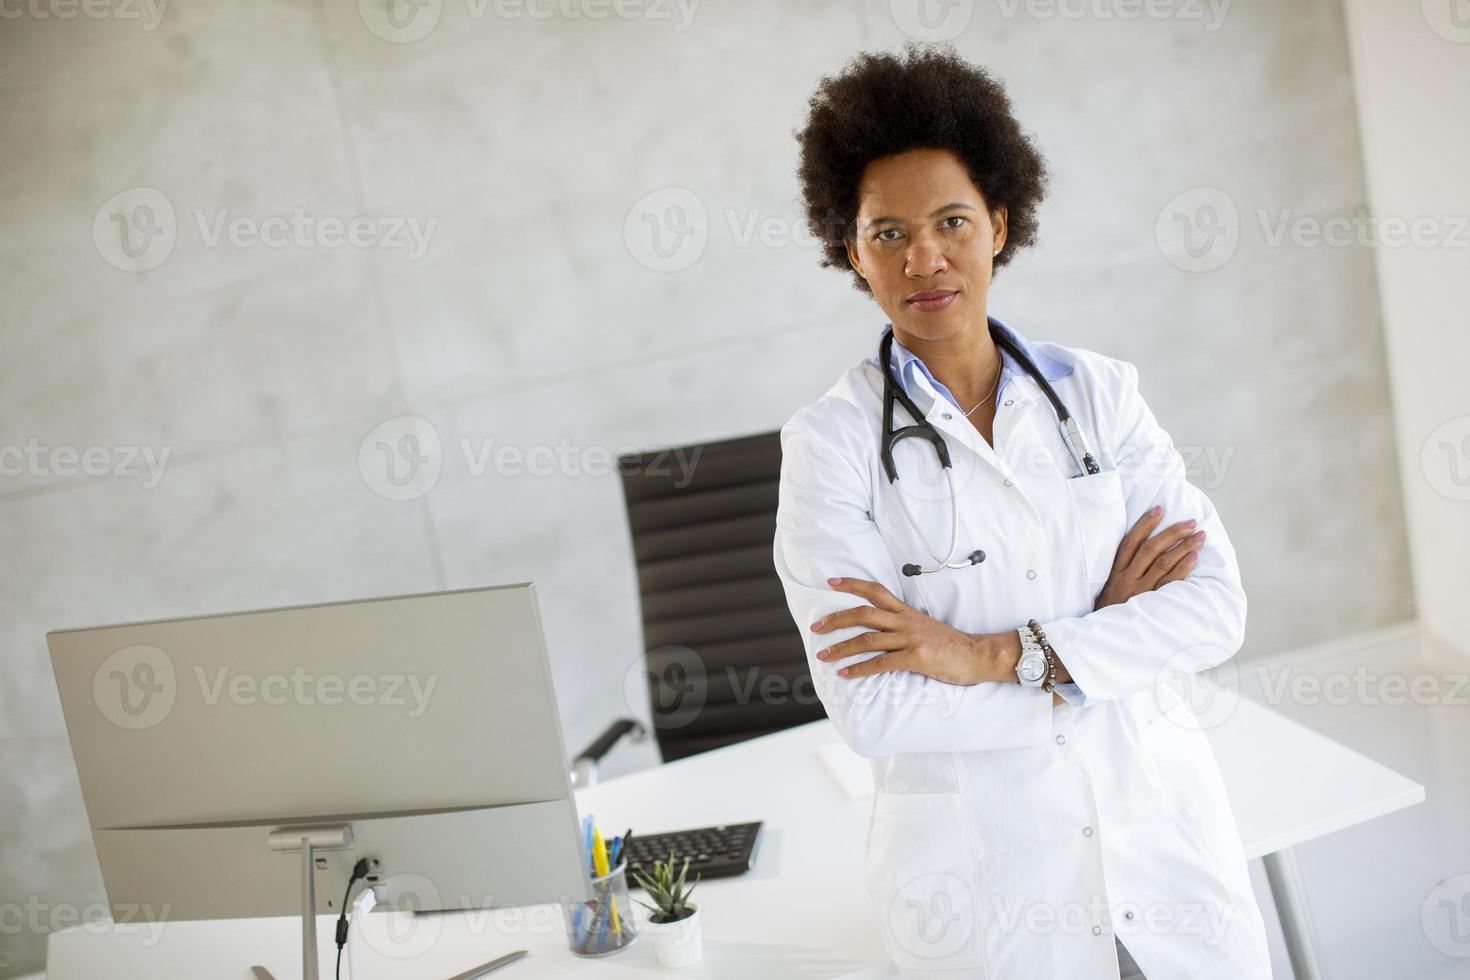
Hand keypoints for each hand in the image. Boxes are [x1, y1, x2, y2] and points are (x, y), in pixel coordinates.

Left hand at [810, 577, 993, 684]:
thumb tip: (882, 632)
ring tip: (823, 654)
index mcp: (907, 612)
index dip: (852, 584)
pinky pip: (880, 663)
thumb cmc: (952, 645)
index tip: (831, 581)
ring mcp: (910, 639)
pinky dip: (859, 668)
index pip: (875, 591)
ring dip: (841, 647)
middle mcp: (905, 622)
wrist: (978, 655)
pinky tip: (845, 673)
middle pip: (863, 613)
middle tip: (816, 627)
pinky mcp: (915, 657)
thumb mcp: (926, 628)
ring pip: (867, 639)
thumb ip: (904, 627)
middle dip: (836, 619)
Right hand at [1094, 504, 1204, 610]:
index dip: (1144, 523)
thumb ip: (1120, 567)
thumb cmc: (1109, 607)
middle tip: (1191, 522)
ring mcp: (1141, 590)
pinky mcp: (1152, 603)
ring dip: (1183, 547)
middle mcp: (1128, 578)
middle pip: (1150, 549)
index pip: (1130, 541)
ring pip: (1163, 563)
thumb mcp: (1106, 585)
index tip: (1159, 508)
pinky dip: (1183, 567)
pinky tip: (1195, 556)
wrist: (1106, 633)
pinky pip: (1171, 582)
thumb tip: (1136, 544)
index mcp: (1115, 570)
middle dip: (1172, 532)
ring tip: (1200, 536)